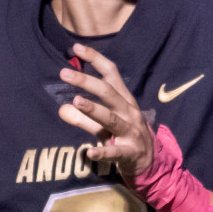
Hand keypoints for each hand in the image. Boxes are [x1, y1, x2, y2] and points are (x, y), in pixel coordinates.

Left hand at [56, 43, 154, 176]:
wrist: (150, 163)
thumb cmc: (124, 138)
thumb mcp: (103, 126)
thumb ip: (83, 118)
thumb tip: (62, 108)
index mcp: (124, 100)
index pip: (111, 74)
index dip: (95, 59)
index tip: (76, 48)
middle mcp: (128, 112)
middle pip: (108, 93)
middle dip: (87, 82)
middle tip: (65, 73)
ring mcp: (130, 132)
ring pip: (111, 118)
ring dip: (94, 110)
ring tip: (76, 101)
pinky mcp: (129, 153)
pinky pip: (114, 152)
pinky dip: (102, 152)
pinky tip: (89, 152)